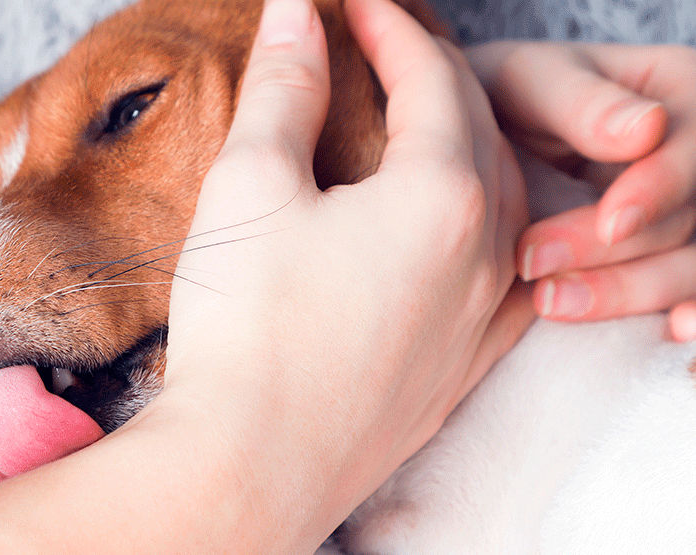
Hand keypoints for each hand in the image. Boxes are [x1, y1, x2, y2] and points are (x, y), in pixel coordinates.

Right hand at [165, 0, 530, 543]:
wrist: (249, 464)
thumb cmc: (246, 326)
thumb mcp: (252, 184)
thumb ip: (285, 89)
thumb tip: (297, 14)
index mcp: (440, 197)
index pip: (431, 78)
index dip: (389, 27)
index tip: (352, 3)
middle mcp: (484, 255)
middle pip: (477, 131)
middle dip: (432, 75)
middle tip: (382, 46)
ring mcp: (481, 319)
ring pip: (500, 201)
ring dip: (465, 145)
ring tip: (420, 124)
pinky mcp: (461, 369)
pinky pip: (503, 276)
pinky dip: (483, 226)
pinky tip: (463, 230)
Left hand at [467, 41, 695, 340]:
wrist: (479, 136)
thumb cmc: (507, 95)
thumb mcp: (532, 82)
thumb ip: (581, 104)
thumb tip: (646, 129)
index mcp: (680, 93)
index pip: (691, 146)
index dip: (659, 188)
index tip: (612, 224)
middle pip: (690, 215)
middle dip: (620, 254)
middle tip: (538, 273)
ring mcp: (686, 209)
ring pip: (691, 264)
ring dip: (635, 292)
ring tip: (553, 305)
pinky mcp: (664, 255)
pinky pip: (688, 289)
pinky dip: (686, 312)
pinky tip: (673, 337)